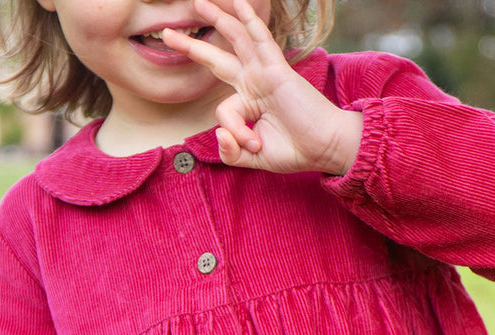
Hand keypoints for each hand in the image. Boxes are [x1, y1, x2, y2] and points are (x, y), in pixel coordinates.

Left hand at [163, 0, 362, 174]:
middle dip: (192, 47)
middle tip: (168, 34)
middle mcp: (254, 84)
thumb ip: (232, 153)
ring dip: (217, 20)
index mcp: (248, 104)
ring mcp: (264, 74)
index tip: (252, 146)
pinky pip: (260, 39)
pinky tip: (238, 3)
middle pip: (218, 60)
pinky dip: (249, 20)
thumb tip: (219, 135)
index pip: (223, 111)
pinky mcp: (277, 70)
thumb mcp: (255, 158)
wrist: (326, 147)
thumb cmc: (297, 151)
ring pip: (236, 41)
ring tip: (198, 3)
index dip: (232, 131)